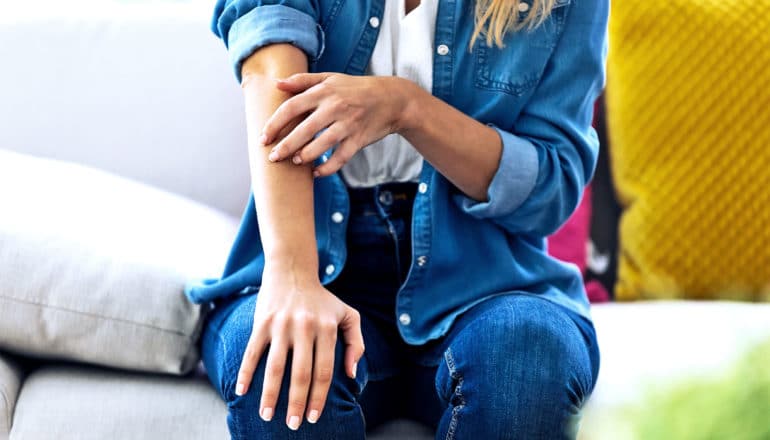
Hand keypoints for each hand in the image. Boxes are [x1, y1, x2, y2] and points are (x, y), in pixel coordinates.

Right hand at [235, 267, 363, 430]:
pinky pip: (253, 352)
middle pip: (301, 374)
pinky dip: (246, 373)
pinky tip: (242, 392)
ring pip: (275, 367)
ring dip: (270, 395)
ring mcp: (282, 325)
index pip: (324, 371)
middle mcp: (305, 328)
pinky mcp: (262, 322)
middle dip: (296, 403)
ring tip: (266, 416)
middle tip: (292, 425)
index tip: (313, 417)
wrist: (293, 270)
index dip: (319, 397)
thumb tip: (350, 374)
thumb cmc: (322, 300)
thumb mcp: (348, 315)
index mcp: (327, 329)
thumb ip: (356, 343)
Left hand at [259, 73, 412, 176]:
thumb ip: (303, 81)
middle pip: (304, 129)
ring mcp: (348, 124)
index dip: (275, 124)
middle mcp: (335, 107)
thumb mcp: (331, 78)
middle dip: (285, 146)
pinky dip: (327, 168)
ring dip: (305, 156)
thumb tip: (276, 84)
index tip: (263, 138)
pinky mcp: (359, 139)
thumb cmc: (356, 89)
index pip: (292, 107)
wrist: (392, 99)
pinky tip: (316, 173)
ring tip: (295, 162)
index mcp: (324, 91)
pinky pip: (341, 157)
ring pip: (322, 144)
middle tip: (273, 158)